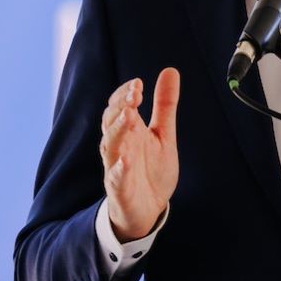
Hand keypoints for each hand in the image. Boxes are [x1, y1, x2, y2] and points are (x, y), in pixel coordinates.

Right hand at [99, 69, 180, 241]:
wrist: (147, 210)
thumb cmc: (150, 170)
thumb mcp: (162, 135)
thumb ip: (164, 105)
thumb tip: (170, 70)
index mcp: (128, 131)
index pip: (119, 106)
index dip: (125, 94)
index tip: (138, 83)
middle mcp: (119, 146)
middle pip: (111, 122)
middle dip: (121, 106)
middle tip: (136, 94)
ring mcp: (117, 167)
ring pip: (110, 146)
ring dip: (118, 130)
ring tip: (129, 116)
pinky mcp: (120, 190)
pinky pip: (116, 178)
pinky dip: (119, 169)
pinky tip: (125, 160)